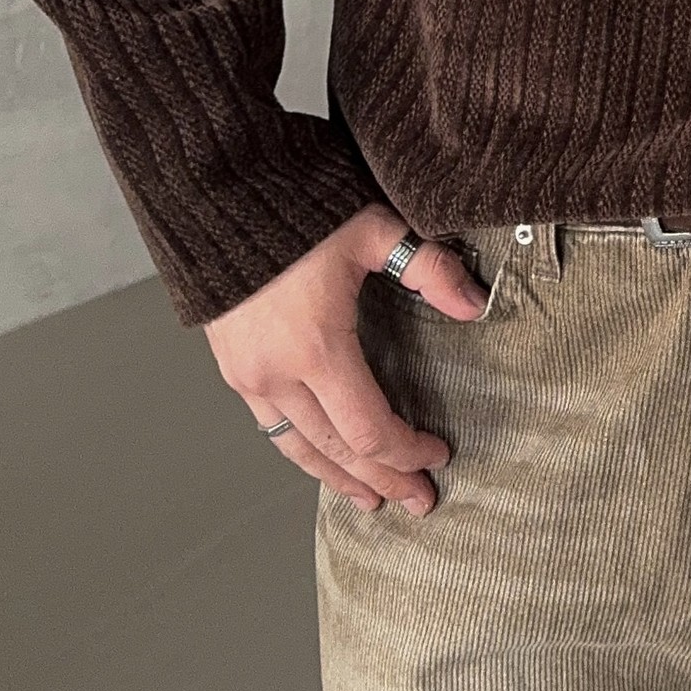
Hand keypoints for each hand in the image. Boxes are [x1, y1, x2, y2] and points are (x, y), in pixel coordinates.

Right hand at [201, 202, 490, 515]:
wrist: (215, 190)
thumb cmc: (292, 206)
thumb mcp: (373, 229)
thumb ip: (429, 269)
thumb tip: (475, 304)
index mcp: (316, 349)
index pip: (370, 431)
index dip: (407, 451)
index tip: (438, 453)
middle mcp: (277, 373)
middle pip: (337, 452)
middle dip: (383, 480)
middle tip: (419, 500)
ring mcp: (247, 375)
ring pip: (299, 449)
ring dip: (340, 479)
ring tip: (372, 500)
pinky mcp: (231, 367)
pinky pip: (271, 426)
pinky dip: (304, 451)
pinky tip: (323, 459)